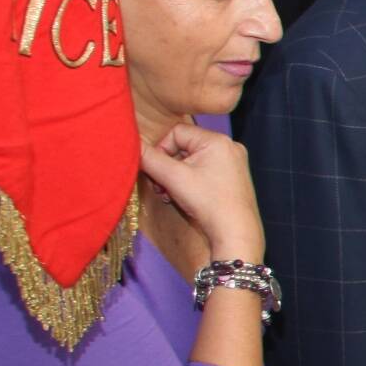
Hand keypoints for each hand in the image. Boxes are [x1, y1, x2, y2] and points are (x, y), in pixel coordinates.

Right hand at [139, 123, 263, 261]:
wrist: (235, 234)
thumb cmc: (208, 203)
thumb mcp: (172, 178)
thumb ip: (149, 158)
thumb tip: (129, 142)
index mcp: (218, 140)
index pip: (176, 132)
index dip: (160, 150)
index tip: (157, 171)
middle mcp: (229, 147)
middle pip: (183, 147)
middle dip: (166, 168)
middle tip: (160, 187)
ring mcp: (233, 164)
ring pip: (191, 162)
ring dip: (174, 178)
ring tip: (169, 195)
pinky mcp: (232, 179)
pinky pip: (203, 172)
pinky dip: (188, 183)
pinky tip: (183, 198)